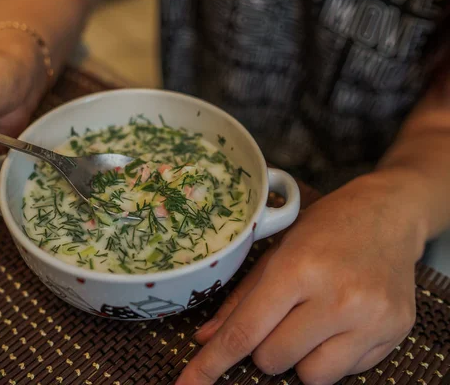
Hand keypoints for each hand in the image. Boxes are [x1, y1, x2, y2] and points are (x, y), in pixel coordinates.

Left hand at [177, 173, 423, 384]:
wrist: (386, 216)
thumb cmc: (325, 228)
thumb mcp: (275, 252)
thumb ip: (240, 301)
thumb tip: (206, 339)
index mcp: (298, 269)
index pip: (245, 332)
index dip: (212, 362)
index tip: (189, 383)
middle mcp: (336, 298)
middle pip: (272, 359)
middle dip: (264, 347)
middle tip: (280, 317)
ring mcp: (370, 318)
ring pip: (310, 376)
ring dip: (299, 357)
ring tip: (311, 322)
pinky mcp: (395, 332)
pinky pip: (347, 372)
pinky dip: (332, 356)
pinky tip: (341, 322)